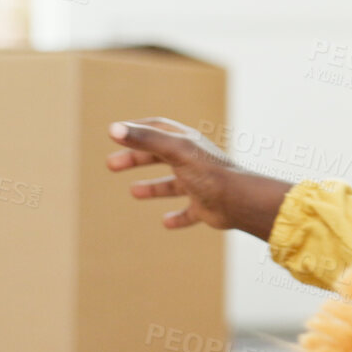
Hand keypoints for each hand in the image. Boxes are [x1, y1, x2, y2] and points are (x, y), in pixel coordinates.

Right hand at [106, 117, 292, 239]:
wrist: (239, 201)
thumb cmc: (209, 172)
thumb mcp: (174, 151)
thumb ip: (145, 139)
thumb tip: (113, 129)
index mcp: (188, 143)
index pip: (159, 129)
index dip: (138, 129)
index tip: (115, 133)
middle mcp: (195, 162)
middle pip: (161, 156)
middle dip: (136, 158)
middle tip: (111, 165)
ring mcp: (201, 185)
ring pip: (174, 185)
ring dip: (154, 188)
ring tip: (133, 192)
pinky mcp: (207, 207)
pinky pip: (190, 213)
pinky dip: (178, 217)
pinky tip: (166, 223)